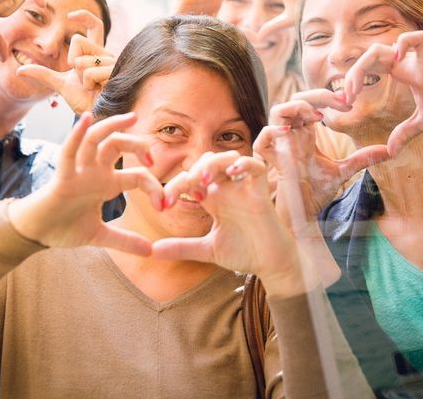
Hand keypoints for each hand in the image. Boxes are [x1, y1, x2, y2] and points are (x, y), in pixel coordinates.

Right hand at [8, 112, 162, 255]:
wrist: (37, 234)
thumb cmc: (64, 228)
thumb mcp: (100, 236)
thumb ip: (124, 241)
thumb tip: (150, 251)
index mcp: (106, 183)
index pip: (137, 175)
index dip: (153, 187)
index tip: (163, 205)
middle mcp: (95, 171)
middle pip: (118, 145)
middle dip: (138, 144)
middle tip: (152, 156)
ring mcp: (79, 171)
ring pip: (96, 139)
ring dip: (113, 125)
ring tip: (131, 117)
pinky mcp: (62, 177)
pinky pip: (69, 151)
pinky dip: (77, 134)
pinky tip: (87, 118)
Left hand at [17, 9, 113, 113]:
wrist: (98, 115)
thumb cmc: (84, 100)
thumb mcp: (60, 84)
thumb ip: (42, 74)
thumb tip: (19, 71)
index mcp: (95, 53)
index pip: (95, 26)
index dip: (84, 16)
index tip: (70, 15)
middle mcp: (106, 54)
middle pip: (78, 40)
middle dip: (73, 63)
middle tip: (83, 80)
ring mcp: (113, 63)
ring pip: (82, 60)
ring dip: (82, 79)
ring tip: (93, 88)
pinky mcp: (115, 73)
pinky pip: (90, 72)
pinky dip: (89, 84)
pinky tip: (100, 90)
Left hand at [151, 151, 307, 296]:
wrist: (271, 265)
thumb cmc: (243, 253)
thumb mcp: (206, 250)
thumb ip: (181, 247)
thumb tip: (151, 251)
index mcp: (214, 199)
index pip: (191, 179)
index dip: (174, 187)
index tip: (162, 205)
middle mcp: (228, 189)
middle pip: (207, 161)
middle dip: (190, 171)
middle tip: (179, 192)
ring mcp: (244, 188)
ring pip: (229, 157)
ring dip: (213, 164)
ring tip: (202, 181)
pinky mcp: (261, 192)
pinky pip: (256, 166)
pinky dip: (244, 164)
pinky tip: (232, 173)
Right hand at [254, 96, 387, 225]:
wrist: (304, 216)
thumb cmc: (316, 191)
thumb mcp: (343, 170)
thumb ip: (362, 158)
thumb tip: (390, 151)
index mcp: (305, 134)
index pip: (310, 103)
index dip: (327, 97)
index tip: (348, 103)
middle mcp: (292, 136)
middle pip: (294, 100)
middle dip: (316, 96)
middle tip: (340, 103)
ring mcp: (281, 148)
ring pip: (275, 112)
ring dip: (295, 108)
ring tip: (316, 117)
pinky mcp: (273, 164)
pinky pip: (262, 142)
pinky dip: (271, 134)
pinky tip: (290, 134)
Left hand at [343, 30, 422, 156]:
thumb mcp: (421, 123)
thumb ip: (404, 133)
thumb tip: (390, 151)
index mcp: (401, 72)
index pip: (371, 66)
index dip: (355, 79)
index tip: (348, 101)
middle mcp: (406, 63)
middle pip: (370, 56)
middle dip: (353, 73)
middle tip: (347, 96)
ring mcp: (417, 61)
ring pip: (382, 47)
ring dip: (364, 64)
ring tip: (358, 87)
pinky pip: (418, 39)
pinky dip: (404, 44)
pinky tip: (395, 60)